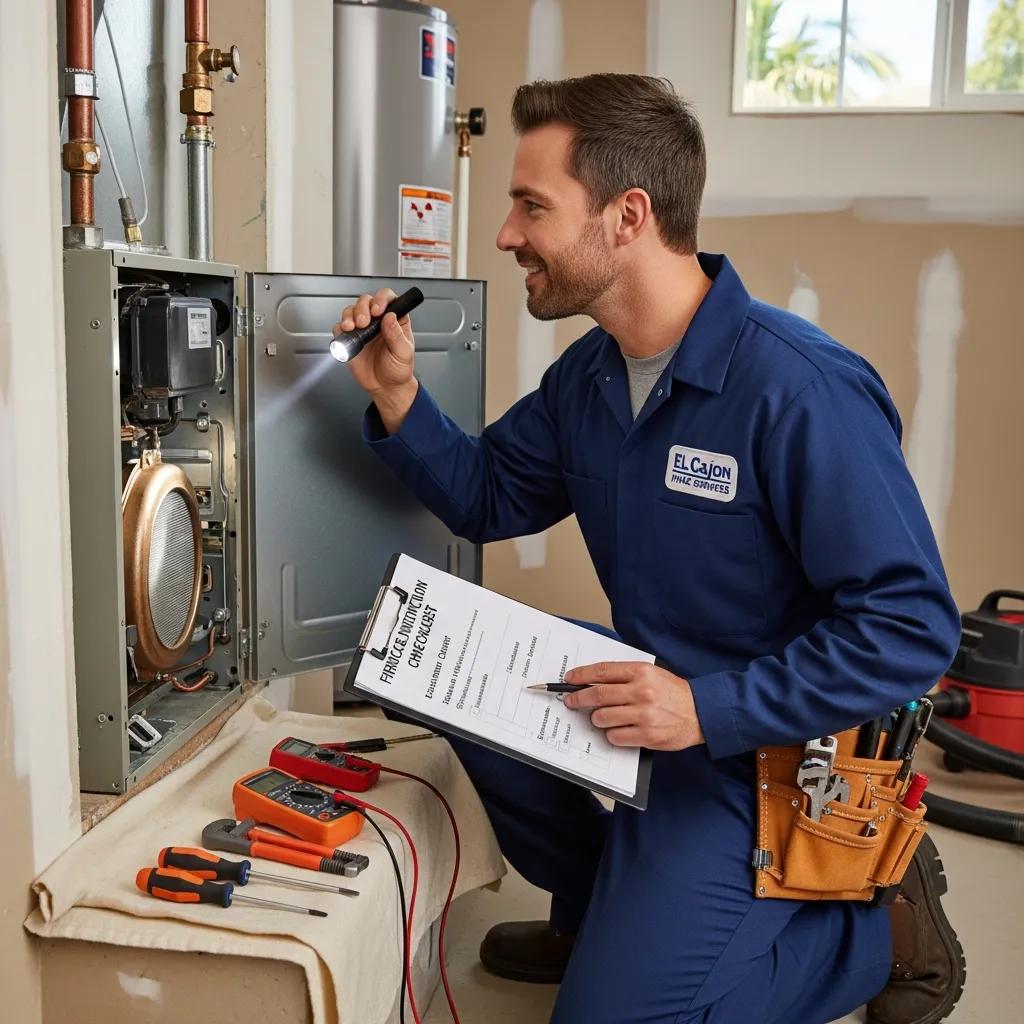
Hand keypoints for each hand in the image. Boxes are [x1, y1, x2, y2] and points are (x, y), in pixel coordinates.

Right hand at [334, 289, 417, 431]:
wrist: (385, 387)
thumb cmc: (398, 370)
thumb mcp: (403, 353)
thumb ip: (397, 335)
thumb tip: (390, 317)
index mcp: (395, 320)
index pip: (388, 299)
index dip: (381, 299)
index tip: (378, 310)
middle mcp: (378, 321)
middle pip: (366, 301)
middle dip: (362, 308)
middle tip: (364, 322)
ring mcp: (363, 329)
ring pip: (351, 311)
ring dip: (349, 316)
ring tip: (352, 327)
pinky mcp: (350, 339)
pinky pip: (340, 328)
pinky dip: (340, 329)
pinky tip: (345, 335)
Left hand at [562, 662, 704, 750]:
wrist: (700, 713)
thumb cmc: (673, 693)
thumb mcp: (651, 674)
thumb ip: (625, 676)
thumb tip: (593, 681)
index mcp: (641, 672)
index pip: (602, 671)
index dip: (581, 675)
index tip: (569, 679)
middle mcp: (641, 691)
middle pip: (597, 695)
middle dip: (578, 698)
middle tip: (571, 701)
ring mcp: (644, 714)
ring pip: (602, 717)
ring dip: (597, 719)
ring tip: (602, 718)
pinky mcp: (647, 735)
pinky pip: (615, 736)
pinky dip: (612, 734)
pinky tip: (618, 730)